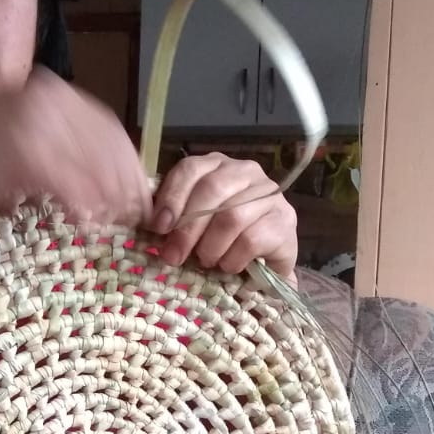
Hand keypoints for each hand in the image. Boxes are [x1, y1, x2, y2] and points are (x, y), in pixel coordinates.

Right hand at [0, 69, 152, 227]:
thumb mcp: (22, 129)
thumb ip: (58, 141)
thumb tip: (99, 173)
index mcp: (53, 93)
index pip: (107, 127)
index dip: (128, 161)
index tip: (139, 189)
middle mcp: (51, 102)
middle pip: (108, 145)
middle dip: (126, 182)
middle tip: (136, 213)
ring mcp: (39, 126)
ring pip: (94, 165)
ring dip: (109, 196)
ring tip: (115, 221)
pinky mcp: (26, 154)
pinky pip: (68, 183)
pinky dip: (83, 205)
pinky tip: (87, 221)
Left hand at [148, 153, 297, 282]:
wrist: (266, 266)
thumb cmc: (223, 242)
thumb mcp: (195, 225)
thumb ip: (175, 217)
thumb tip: (148, 223)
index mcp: (219, 166)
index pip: (191, 168)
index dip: (171, 197)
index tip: (159, 227)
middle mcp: (247, 172)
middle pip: (211, 190)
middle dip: (187, 228)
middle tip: (173, 256)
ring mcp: (270, 195)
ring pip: (231, 217)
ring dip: (211, 247)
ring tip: (206, 262)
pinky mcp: (285, 221)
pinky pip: (251, 239)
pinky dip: (232, 259)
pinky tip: (229, 266)